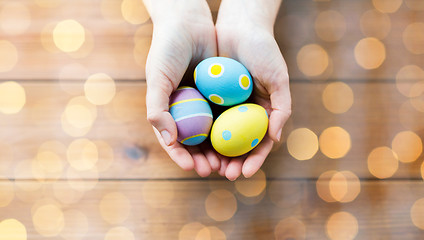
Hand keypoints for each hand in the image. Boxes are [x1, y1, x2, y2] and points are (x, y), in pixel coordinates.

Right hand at [144, 0, 228, 176]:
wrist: (188, 23)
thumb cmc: (167, 50)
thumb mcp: (157, 78)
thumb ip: (157, 109)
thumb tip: (169, 140)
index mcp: (168, 111)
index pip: (174, 141)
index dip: (181, 156)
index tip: (191, 167)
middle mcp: (187, 110)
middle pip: (196, 142)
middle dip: (204, 159)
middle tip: (215, 170)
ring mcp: (205, 104)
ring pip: (214, 133)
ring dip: (221, 151)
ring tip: (229, 163)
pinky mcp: (221, 95)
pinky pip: (228, 116)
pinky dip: (233, 130)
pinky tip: (242, 141)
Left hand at [215, 0, 290, 179]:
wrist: (240, 27)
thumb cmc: (263, 51)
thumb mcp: (278, 78)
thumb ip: (282, 107)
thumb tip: (275, 138)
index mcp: (263, 112)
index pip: (259, 143)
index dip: (254, 160)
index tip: (246, 172)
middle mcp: (244, 113)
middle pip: (238, 145)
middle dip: (233, 162)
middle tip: (225, 174)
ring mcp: (226, 107)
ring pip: (220, 136)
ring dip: (215, 154)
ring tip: (208, 166)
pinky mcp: (210, 98)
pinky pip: (204, 119)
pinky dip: (201, 134)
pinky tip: (195, 145)